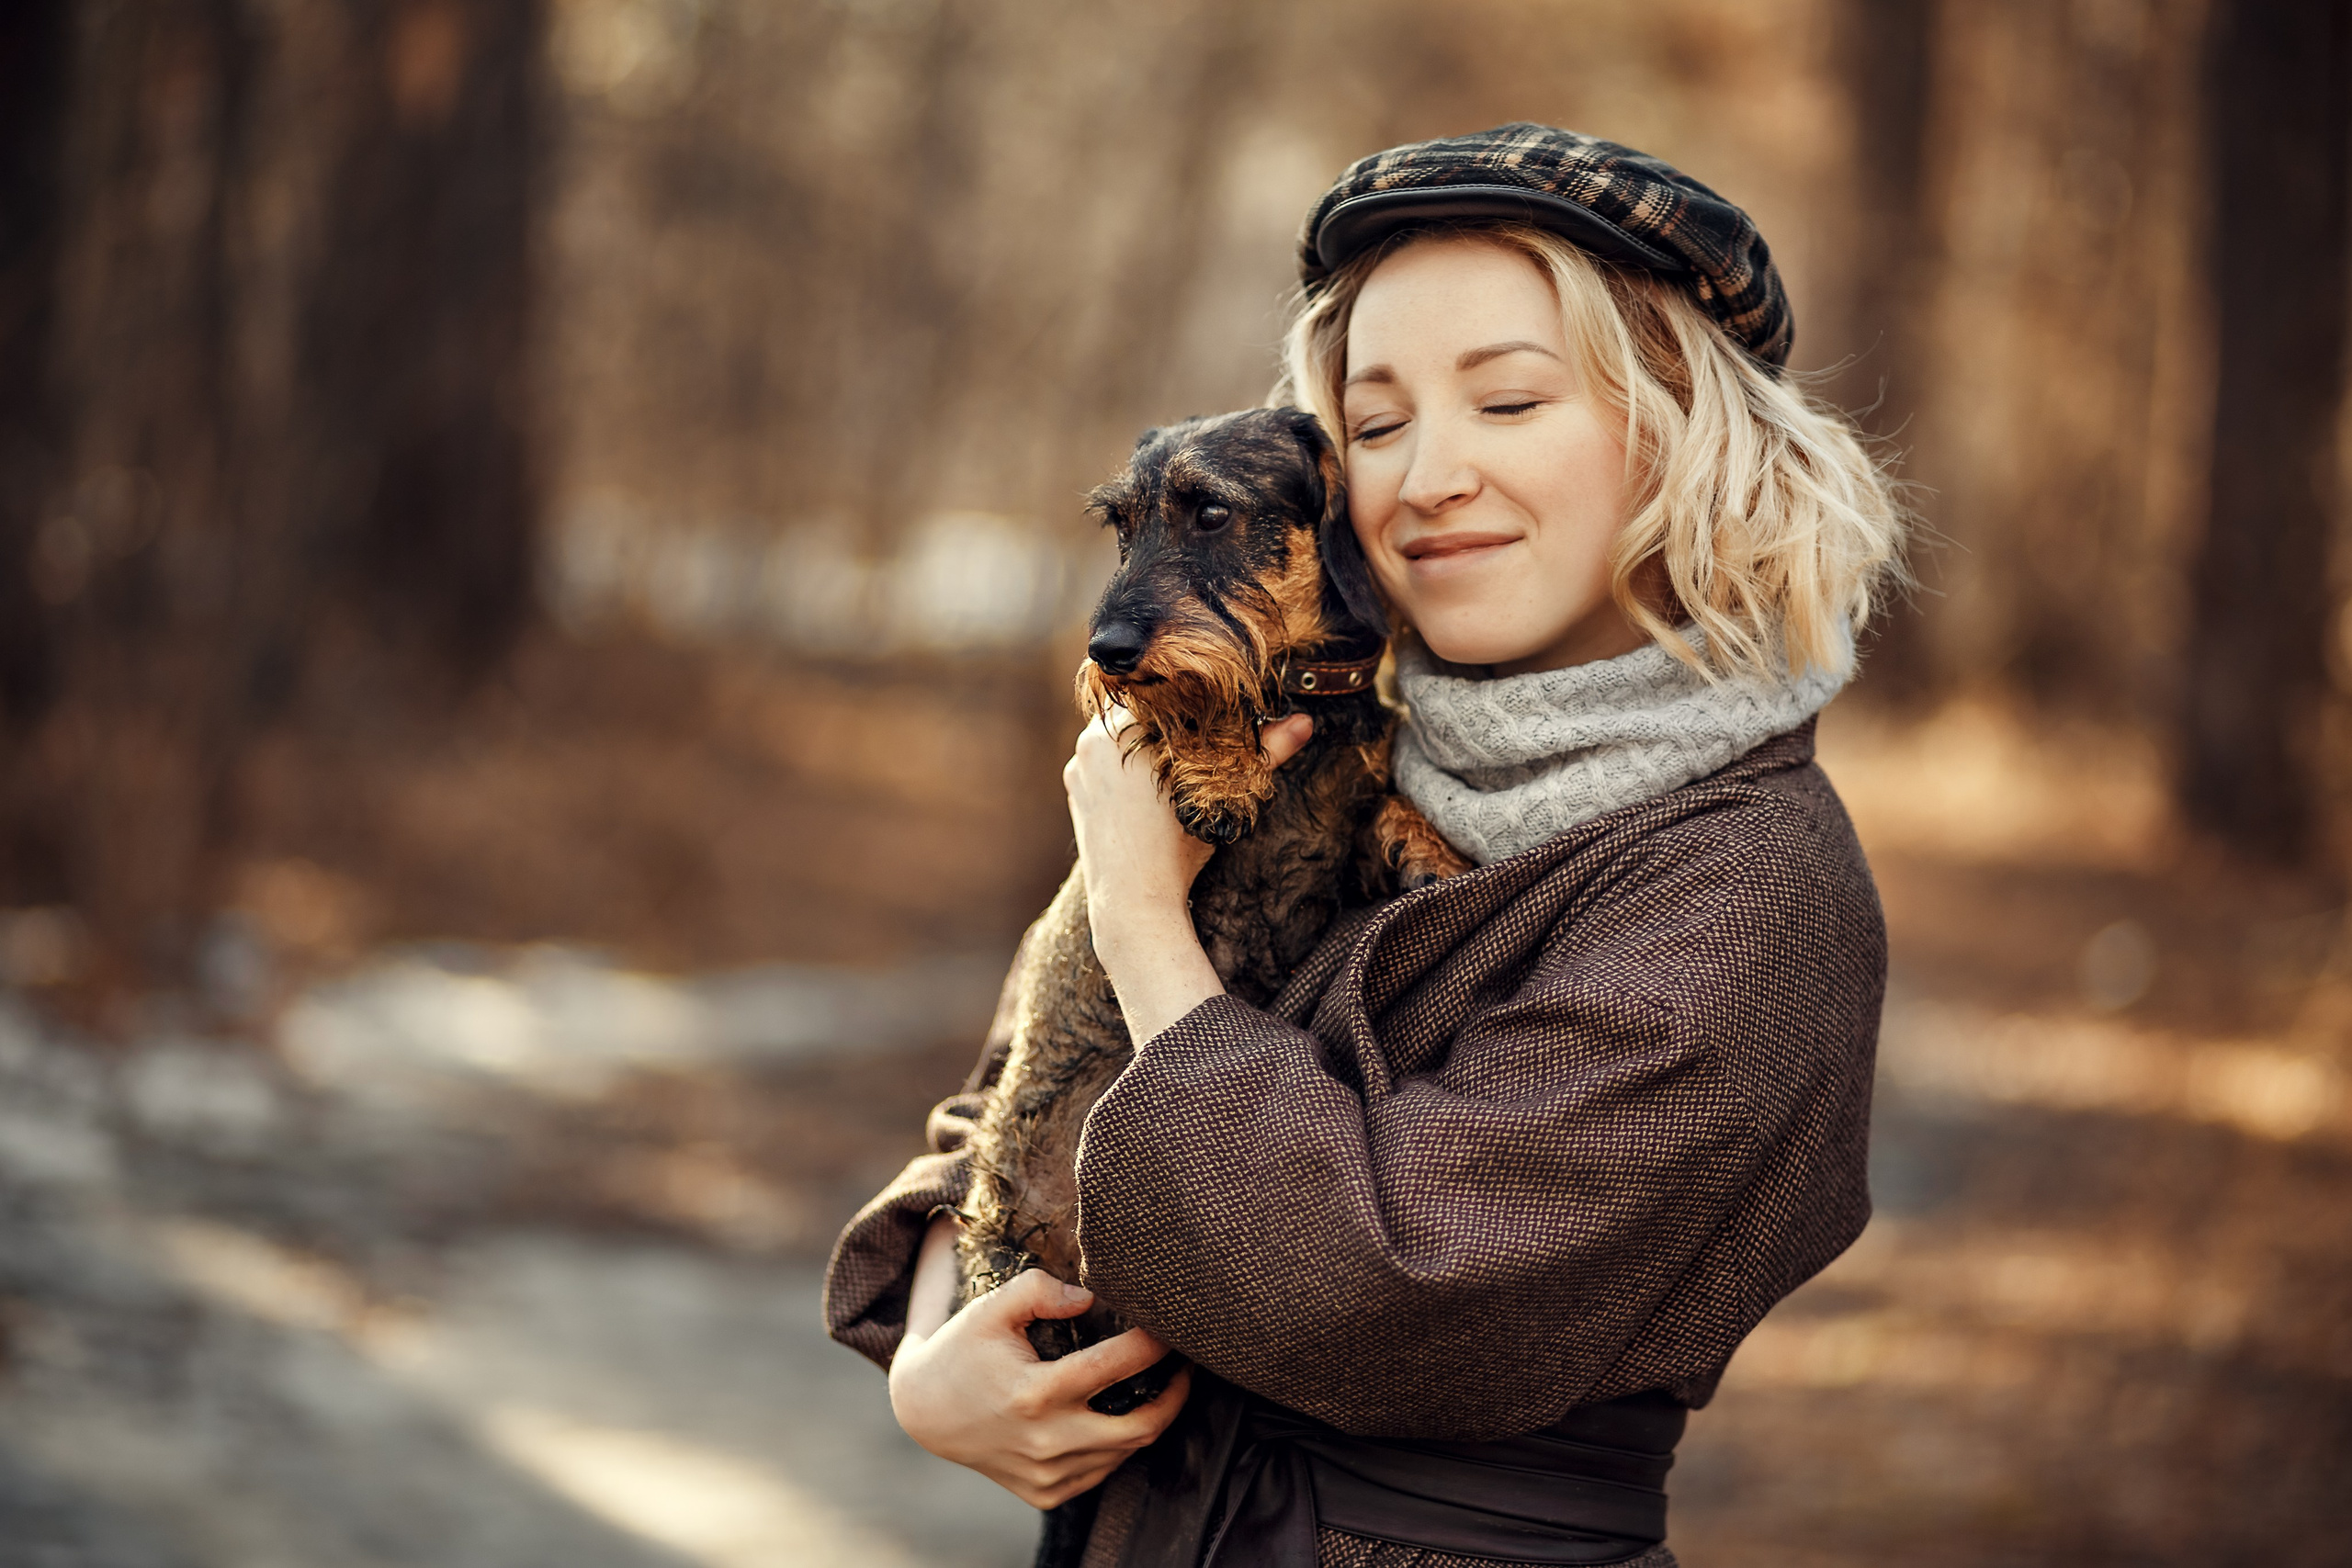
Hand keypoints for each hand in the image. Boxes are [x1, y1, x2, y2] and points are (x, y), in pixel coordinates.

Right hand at [889, 1266, 1191, 1508]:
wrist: (926, 1413)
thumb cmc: (964, 1352)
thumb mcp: (990, 1309)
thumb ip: (1038, 1290)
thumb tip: (1090, 1297)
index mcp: (1035, 1394)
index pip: (1115, 1366)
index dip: (1153, 1343)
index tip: (1171, 1325)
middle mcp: (1046, 1442)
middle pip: (1141, 1426)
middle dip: (1176, 1393)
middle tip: (1185, 1364)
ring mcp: (1048, 1474)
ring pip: (1127, 1451)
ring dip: (1151, 1417)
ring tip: (1159, 1382)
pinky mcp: (1048, 1493)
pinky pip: (1103, 1470)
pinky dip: (1120, 1443)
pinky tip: (1118, 1412)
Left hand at [1063, 709, 1313, 1040]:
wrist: (1132, 901)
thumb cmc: (1178, 848)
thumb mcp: (1223, 796)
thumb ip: (1264, 753)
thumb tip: (1305, 724)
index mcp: (1125, 727)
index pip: (1160, 690)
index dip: (1188, 697)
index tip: (1208, 707)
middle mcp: (1092, 738)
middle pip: (1136, 709)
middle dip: (1165, 718)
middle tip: (1195, 733)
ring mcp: (1079, 764)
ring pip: (1116, 734)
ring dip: (1141, 739)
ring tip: (1172, 759)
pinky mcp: (1074, 786)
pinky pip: (1100, 759)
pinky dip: (1120, 764)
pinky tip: (1145, 784)